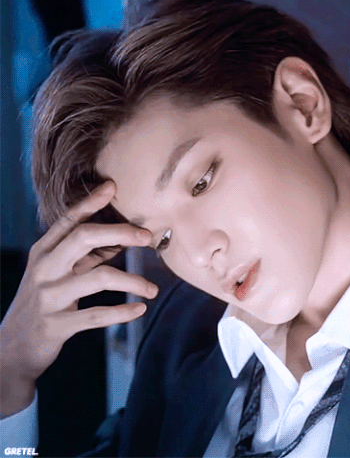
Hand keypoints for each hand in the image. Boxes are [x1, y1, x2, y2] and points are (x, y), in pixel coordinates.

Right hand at [0, 181, 157, 416]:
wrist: (13, 346)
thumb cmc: (46, 299)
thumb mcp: (60, 272)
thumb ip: (88, 254)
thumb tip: (124, 236)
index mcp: (44, 252)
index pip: (69, 221)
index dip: (90, 202)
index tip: (112, 187)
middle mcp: (45, 269)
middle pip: (84, 238)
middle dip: (120, 232)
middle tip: (147, 236)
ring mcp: (49, 297)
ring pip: (99, 278)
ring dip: (132, 281)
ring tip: (152, 290)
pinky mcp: (57, 324)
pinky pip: (96, 315)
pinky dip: (122, 312)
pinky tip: (140, 309)